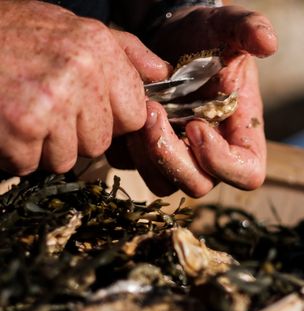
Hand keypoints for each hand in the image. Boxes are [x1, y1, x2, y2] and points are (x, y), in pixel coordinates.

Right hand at [0, 0, 169, 175]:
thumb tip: (161, 72)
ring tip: (21, 110)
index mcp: (97, 47)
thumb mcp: (68, 27)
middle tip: (43, 104)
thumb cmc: (7, 34)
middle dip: (74, 133)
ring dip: (44, 146)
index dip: (109, 118)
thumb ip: (122, 50)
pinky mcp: (22, 127)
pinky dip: (15, 153)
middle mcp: (80, 71)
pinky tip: (4, 123)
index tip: (84, 105)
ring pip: (69, 157)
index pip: (135, 115)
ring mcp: (51, 101)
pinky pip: (33, 164)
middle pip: (101, 141)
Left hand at [108, 6, 277, 196]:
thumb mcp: (227, 26)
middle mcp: (213, 157)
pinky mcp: (148, 154)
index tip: (195, 124)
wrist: (168, 34)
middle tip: (154, 112)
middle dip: (172, 156)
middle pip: (199, 185)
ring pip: (163, 183)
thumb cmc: (205, 34)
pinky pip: (133, 168)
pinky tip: (125, 110)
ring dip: (145, 153)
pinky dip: (125, 145)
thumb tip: (268, 42)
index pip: (246, 174)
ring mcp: (180, 159)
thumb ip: (249, 30)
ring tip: (139, 110)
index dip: (221, 161)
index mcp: (243, 137)